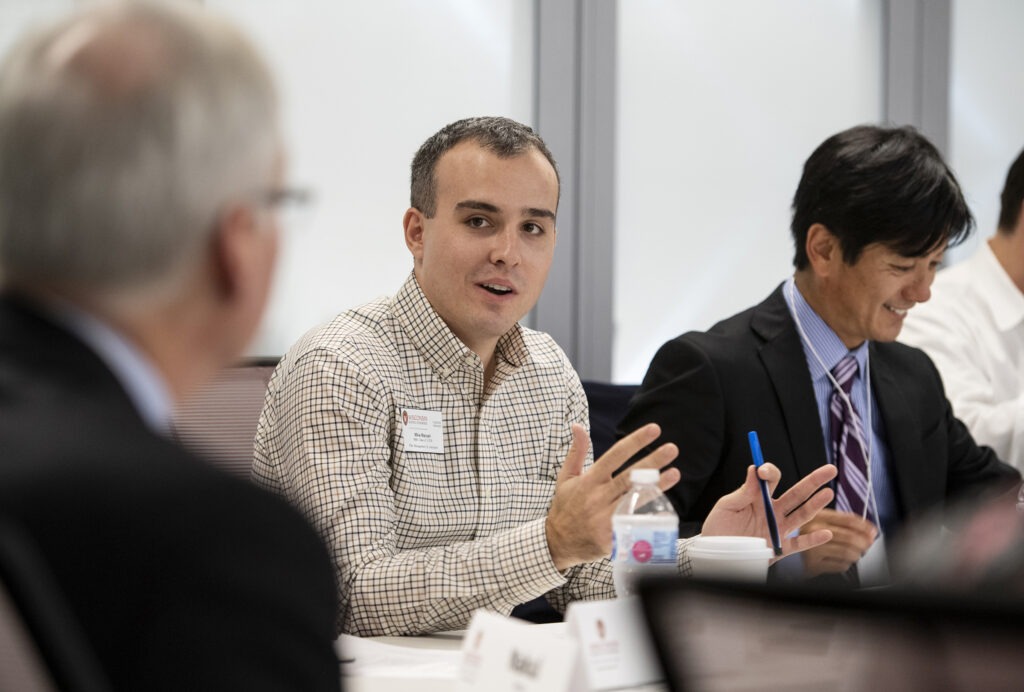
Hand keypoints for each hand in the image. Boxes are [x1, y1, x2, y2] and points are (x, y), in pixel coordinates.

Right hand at [545, 423, 678, 570]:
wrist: (558, 543)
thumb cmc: (565, 507)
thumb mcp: (565, 477)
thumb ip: (576, 452)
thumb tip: (578, 425)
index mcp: (589, 480)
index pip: (615, 456)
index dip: (635, 442)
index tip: (654, 429)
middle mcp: (597, 497)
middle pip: (629, 476)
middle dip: (652, 461)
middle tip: (672, 449)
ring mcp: (605, 518)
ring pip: (635, 499)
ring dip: (657, 487)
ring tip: (675, 473)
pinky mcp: (611, 538)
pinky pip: (633, 525)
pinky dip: (649, 517)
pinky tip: (665, 510)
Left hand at [702, 463, 837, 559]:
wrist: (714, 555)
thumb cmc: (718, 529)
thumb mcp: (726, 507)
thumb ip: (743, 491)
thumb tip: (754, 468)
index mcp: (758, 498)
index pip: (772, 480)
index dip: (769, 472)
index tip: (762, 471)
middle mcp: (772, 511)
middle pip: (796, 494)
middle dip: (813, 481)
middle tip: (830, 470)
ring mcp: (777, 529)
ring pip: (801, 515)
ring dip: (815, 505)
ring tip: (828, 493)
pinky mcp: (779, 549)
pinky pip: (798, 544)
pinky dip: (812, 540)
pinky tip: (826, 533)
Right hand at [799, 508, 876, 576]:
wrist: (782, 548)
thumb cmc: (807, 534)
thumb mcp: (820, 520)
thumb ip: (843, 522)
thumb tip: (869, 530)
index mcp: (817, 516)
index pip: (848, 520)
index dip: (864, 526)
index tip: (873, 531)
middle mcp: (812, 530)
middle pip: (850, 537)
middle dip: (864, 542)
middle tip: (868, 544)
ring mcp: (812, 548)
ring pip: (847, 553)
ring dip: (857, 554)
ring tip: (857, 553)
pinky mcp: (813, 564)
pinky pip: (840, 565)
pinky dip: (846, 564)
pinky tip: (843, 560)